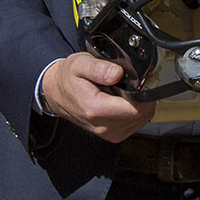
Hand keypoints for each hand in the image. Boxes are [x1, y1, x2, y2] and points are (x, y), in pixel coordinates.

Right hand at [40, 52, 157, 143]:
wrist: (57, 92)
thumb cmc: (68, 78)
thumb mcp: (80, 64)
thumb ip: (99, 68)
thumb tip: (117, 73)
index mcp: (96, 109)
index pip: (135, 108)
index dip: (143, 94)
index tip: (138, 82)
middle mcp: (102, 126)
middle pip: (141, 115)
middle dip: (142, 98)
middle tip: (130, 84)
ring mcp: (108, 133)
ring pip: (140, 120)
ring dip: (139, 105)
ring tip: (124, 92)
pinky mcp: (112, 135)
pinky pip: (135, 124)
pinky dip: (135, 112)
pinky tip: (124, 102)